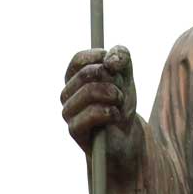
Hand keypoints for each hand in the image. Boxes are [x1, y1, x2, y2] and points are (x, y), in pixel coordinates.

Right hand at [60, 45, 143, 187]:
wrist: (125, 136)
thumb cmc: (120, 103)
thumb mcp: (125, 75)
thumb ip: (121, 57)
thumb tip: (111, 60)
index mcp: (74, 78)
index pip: (79, 59)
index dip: (99, 58)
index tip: (116, 66)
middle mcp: (67, 94)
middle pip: (87, 74)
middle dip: (112, 80)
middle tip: (120, 91)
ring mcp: (67, 112)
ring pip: (89, 91)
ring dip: (113, 96)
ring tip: (119, 104)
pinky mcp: (73, 129)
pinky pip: (92, 113)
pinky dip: (111, 113)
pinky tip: (115, 117)